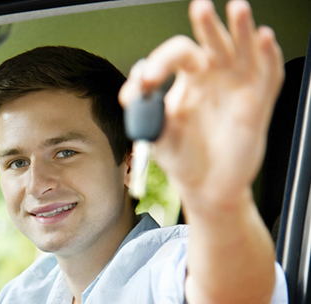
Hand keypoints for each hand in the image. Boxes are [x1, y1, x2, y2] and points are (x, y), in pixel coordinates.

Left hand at [119, 0, 283, 210]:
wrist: (205, 187)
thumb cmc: (183, 157)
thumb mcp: (157, 137)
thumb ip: (145, 115)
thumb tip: (133, 95)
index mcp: (187, 80)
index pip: (175, 56)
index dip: (160, 63)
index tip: (146, 83)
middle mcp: (213, 77)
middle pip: (211, 41)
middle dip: (206, 24)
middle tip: (199, 8)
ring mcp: (237, 87)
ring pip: (243, 49)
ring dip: (241, 28)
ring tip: (236, 8)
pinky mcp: (258, 103)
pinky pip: (268, 74)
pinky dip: (268, 56)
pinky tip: (264, 39)